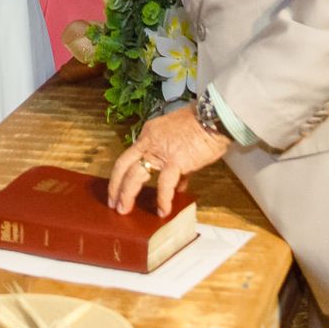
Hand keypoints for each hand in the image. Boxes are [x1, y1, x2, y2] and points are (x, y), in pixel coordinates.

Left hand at [108, 105, 230, 216]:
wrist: (214, 117)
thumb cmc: (202, 126)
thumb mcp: (181, 141)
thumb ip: (176, 165)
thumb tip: (178, 184)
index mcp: (150, 134)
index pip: (130, 156)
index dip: (122, 174)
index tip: (120, 187)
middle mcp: (149, 141)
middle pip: (124, 165)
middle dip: (116, 186)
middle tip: (113, 203)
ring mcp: (160, 151)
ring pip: (134, 174)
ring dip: (127, 194)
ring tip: (124, 209)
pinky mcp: (176, 161)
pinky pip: (164, 183)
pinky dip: (162, 199)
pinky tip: (162, 210)